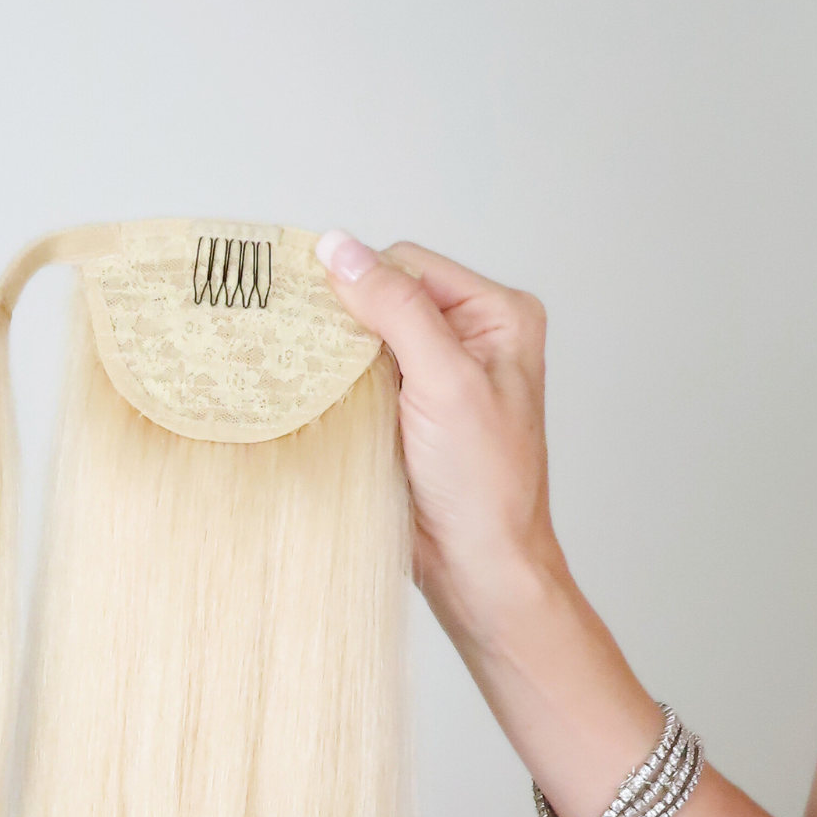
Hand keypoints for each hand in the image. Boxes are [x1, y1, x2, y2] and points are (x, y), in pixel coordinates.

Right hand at [315, 230, 571, 643]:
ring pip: (366, 341)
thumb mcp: (444, 381)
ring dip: (338, 361)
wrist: (479, 569)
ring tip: (322, 388)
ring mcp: (438, 378)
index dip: (363, 286)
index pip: (408, 265)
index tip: (322, 319)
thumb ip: (395, 309)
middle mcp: (472, 338)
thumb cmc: (483, 485)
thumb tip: (338, 247)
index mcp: (498, 315)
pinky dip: (337, 391)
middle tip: (318, 359)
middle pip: (384, 298)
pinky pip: (359, 382)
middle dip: (348, 325)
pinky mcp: (409, 415)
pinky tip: (326, 408)